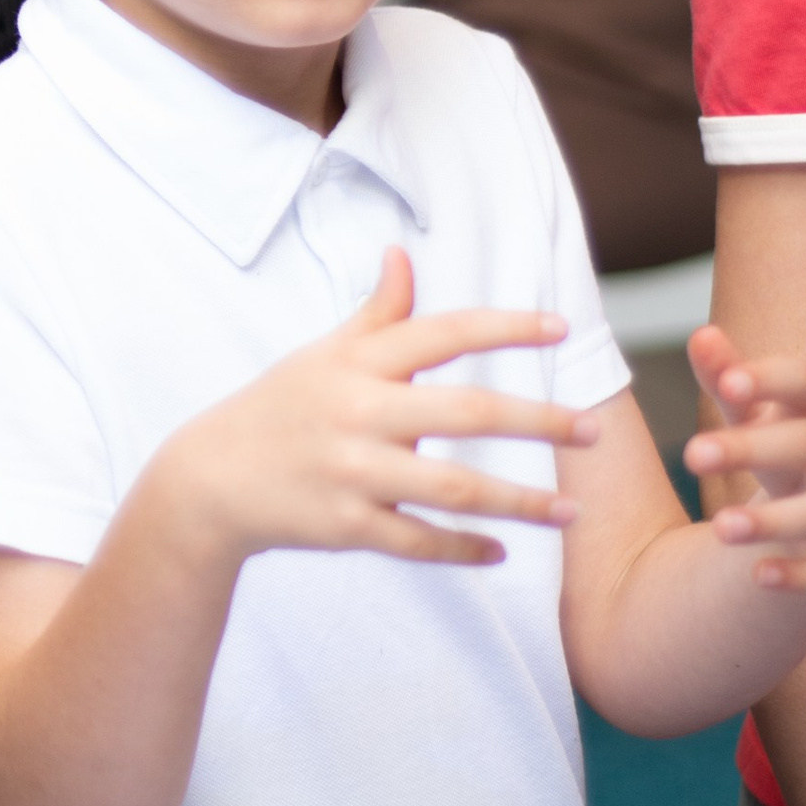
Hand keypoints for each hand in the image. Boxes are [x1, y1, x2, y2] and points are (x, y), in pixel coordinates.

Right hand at [167, 247, 596, 569]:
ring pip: (452, 489)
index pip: (443, 333)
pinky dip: (463, 549)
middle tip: (596, 432)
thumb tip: (403, 254)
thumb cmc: (280, 408)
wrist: (209, 480)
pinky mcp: (346, 526)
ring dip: (519, 504)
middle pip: (465, 414)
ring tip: (572, 513)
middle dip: (538, 422)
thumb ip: (377, 312)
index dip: (505, 327)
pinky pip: (418, 541)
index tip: (561, 326)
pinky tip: (502, 551)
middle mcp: (359, 413)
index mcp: (358, 362)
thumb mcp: (323, 353)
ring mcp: (353, 473)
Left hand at [687, 328, 805, 595]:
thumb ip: (727, 377)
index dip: (772, 380)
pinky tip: (758, 577)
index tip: (727, 383)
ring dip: (774, 519)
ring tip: (718, 527)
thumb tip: (701, 335)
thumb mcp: (750, 413)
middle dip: (753, 448)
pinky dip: (802, 574)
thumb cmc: (779, 446)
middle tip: (691, 454)